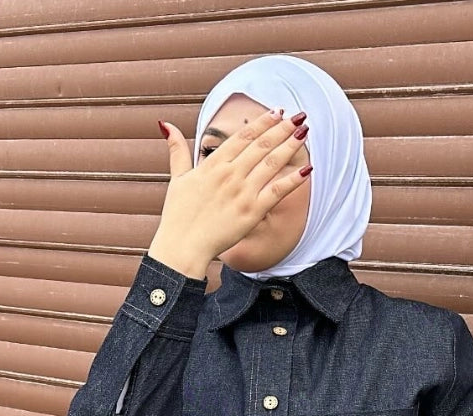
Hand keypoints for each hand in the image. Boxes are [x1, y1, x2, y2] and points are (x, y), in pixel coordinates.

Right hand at [148, 108, 310, 277]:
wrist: (182, 246)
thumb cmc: (178, 216)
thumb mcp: (177, 178)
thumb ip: (177, 150)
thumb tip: (165, 124)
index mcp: (213, 164)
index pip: (243, 136)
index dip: (263, 122)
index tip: (278, 112)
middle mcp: (230, 174)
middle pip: (261, 145)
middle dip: (282, 128)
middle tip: (299, 116)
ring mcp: (242, 192)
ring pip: (272, 163)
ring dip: (290, 145)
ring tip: (305, 132)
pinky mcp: (252, 212)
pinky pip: (277, 191)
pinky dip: (293, 179)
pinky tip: (307, 169)